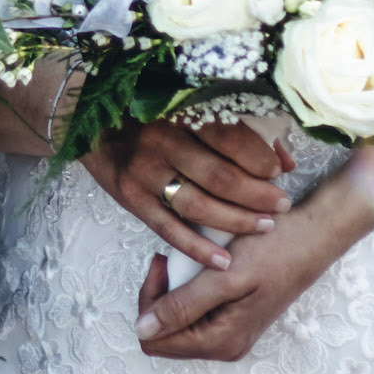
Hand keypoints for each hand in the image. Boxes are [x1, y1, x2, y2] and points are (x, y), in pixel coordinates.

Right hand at [81, 118, 294, 274]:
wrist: (90, 124)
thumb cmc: (149, 117)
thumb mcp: (188, 112)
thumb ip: (237, 131)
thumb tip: (284, 159)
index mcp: (179, 114)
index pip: (230, 138)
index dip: (261, 158)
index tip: (279, 171)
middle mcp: (162, 143)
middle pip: (220, 176)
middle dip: (258, 195)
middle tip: (282, 205)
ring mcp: (144, 174)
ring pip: (199, 206)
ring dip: (237, 221)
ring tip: (265, 227)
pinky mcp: (132, 200)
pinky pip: (169, 230)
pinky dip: (198, 248)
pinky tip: (223, 261)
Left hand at [133, 197, 341, 361]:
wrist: (310, 237)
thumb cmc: (272, 251)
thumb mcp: (224, 276)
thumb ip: (183, 306)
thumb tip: (142, 331)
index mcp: (219, 343)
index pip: (154, 339)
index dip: (150, 301)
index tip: (165, 263)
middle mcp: (224, 347)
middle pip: (163, 335)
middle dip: (159, 296)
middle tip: (171, 258)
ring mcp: (229, 335)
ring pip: (177, 323)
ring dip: (173, 291)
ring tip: (188, 258)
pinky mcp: (234, 321)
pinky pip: (195, 313)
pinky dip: (189, 288)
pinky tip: (200, 265)